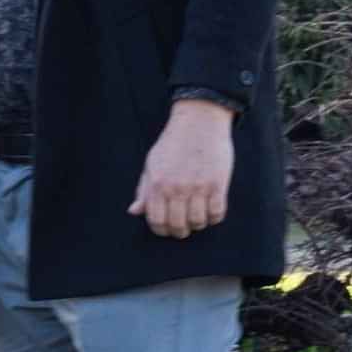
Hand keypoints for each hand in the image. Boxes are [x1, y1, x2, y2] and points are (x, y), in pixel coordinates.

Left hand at [132, 97, 235, 238]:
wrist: (199, 121)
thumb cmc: (173, 143)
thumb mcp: (152, 164)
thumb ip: (144, 190)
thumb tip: (134, 212)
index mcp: (158, 184)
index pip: (156, 221)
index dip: (161, 230)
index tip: (167, 229)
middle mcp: (177, 187)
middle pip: (178, 226)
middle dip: (180, 231)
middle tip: (183, 227)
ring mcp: (198, 186)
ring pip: (198, 222)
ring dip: (198, 224)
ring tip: (197, 216)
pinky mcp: (217, 183)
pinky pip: (217, 213)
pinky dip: (214, 217)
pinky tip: (211, 209)